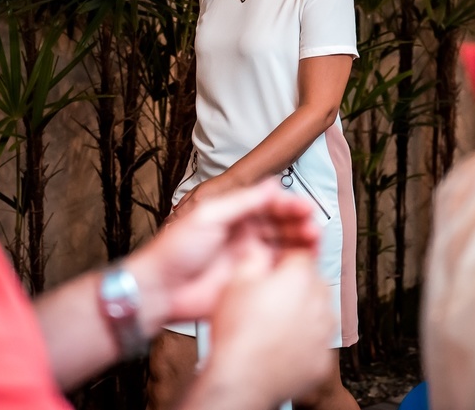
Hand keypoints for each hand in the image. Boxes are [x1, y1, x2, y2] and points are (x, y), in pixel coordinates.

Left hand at [131, 179, 321, 326]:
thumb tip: (271, 184)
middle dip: (299, 223)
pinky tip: (306, 262)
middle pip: (281, 226)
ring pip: (284, 248)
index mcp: (235, 216)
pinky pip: (278, 273)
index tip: (305, 208)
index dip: (289, 205)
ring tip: (314, 241)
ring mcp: (250, 260)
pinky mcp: (251, 284)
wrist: (160, 289)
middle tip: (313, 226)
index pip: (269, 206)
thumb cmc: (176, 249)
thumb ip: (242, 201)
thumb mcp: (208, 216)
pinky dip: (294, 266)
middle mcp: (245, 236)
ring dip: (301, 242)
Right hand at [182, 248, 335, 409]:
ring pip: (319, 313)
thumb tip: (261, 252)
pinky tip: (282, 346)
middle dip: (296, 287)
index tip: (274, 271)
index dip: (284, 262)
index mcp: (301, 277)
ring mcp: (325, 334)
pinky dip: (305, 344)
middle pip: (313, 283)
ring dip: (304, 314)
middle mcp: (320, 302)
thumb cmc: (238, 333)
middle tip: (270, 299)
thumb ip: (255, 260)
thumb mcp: (236, 282)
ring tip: (274, 325)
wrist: (242, 379)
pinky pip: (317, 344)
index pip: (301, 255)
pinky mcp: (323, 360)